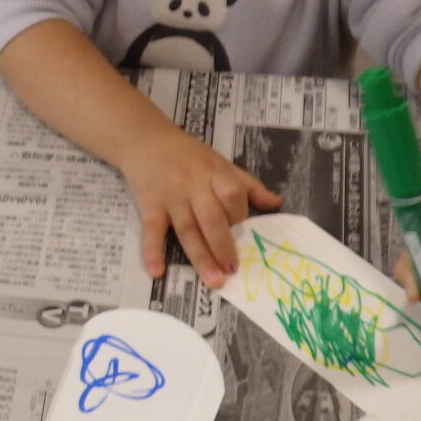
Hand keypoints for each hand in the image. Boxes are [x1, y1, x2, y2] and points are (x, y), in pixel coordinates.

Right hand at [117, 127, 280, 287]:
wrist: (144, 139)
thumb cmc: (187, 154)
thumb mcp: (221, 163)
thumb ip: (248, 185)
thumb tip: (276, 205)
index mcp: (215, 174)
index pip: (233, 196)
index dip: (238, 214)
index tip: (238, 227)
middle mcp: (194, 187)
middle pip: (212, 219)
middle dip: (223, 246)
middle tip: (232, 271)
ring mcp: (171, 197)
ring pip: (187, 230)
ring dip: (200, 257)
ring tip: (213, 280)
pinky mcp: (149, 205)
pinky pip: (151, 230)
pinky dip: (152, 251)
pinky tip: (156, 272)